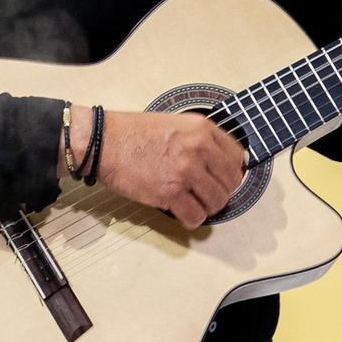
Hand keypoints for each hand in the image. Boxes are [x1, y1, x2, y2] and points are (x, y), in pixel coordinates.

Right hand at [92, 109, 246, 227]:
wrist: (104, 141)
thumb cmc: (133, 133)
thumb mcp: (176, 123)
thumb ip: (200, 140)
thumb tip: (219, 162)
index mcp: (202, 129)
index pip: (237, 157)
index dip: (230, 171)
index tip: (220, 177)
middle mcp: (198, 148)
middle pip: (231, 182)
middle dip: (221, 191)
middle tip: (206, 193)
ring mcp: (185, 171)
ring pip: (217, 201)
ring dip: (207, 206)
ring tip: (193, 203)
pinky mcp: (170, 192)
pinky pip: (195, 216)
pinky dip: (191, 218)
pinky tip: (182, 211)